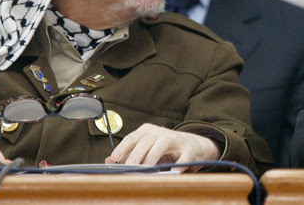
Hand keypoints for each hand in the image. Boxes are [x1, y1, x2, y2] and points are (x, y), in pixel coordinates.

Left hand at [105, 124, 220, 171]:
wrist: (195, 146)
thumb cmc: (166, 150)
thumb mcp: (147, 150)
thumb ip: (129, 154)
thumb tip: (108, 161)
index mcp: (148, 131)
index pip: (132, 137)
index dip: (122, 148)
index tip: (114, 159)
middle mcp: (161, 133)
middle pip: (146, 140)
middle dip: (136, 154)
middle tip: (129, 167)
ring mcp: (176, 140)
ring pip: (162, 144)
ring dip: (153, 157)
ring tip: (147, 169)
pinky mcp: (189, 149)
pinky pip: (184, 156)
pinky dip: (179, 164)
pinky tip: (173, 172)